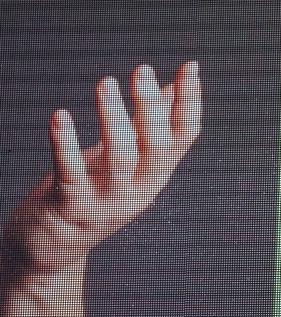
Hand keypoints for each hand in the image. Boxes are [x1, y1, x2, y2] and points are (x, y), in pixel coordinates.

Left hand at [4, 61, 201, 275]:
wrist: (53, 247)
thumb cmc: (89, 192)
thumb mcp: (125, 158)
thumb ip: (148, 124)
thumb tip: (173, 86)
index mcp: (154, 175)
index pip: (183, 138)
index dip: (190, 103)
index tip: (189, 67)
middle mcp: (139, 190)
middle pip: (156, 148)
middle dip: (151, 109)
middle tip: (142, 71)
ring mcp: (106, 201)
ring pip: (120, 160)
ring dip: (114, 121)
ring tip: (106, 84)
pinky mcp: (71, 206)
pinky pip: (71, 174)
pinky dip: (65, 144)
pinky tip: (60, 116)